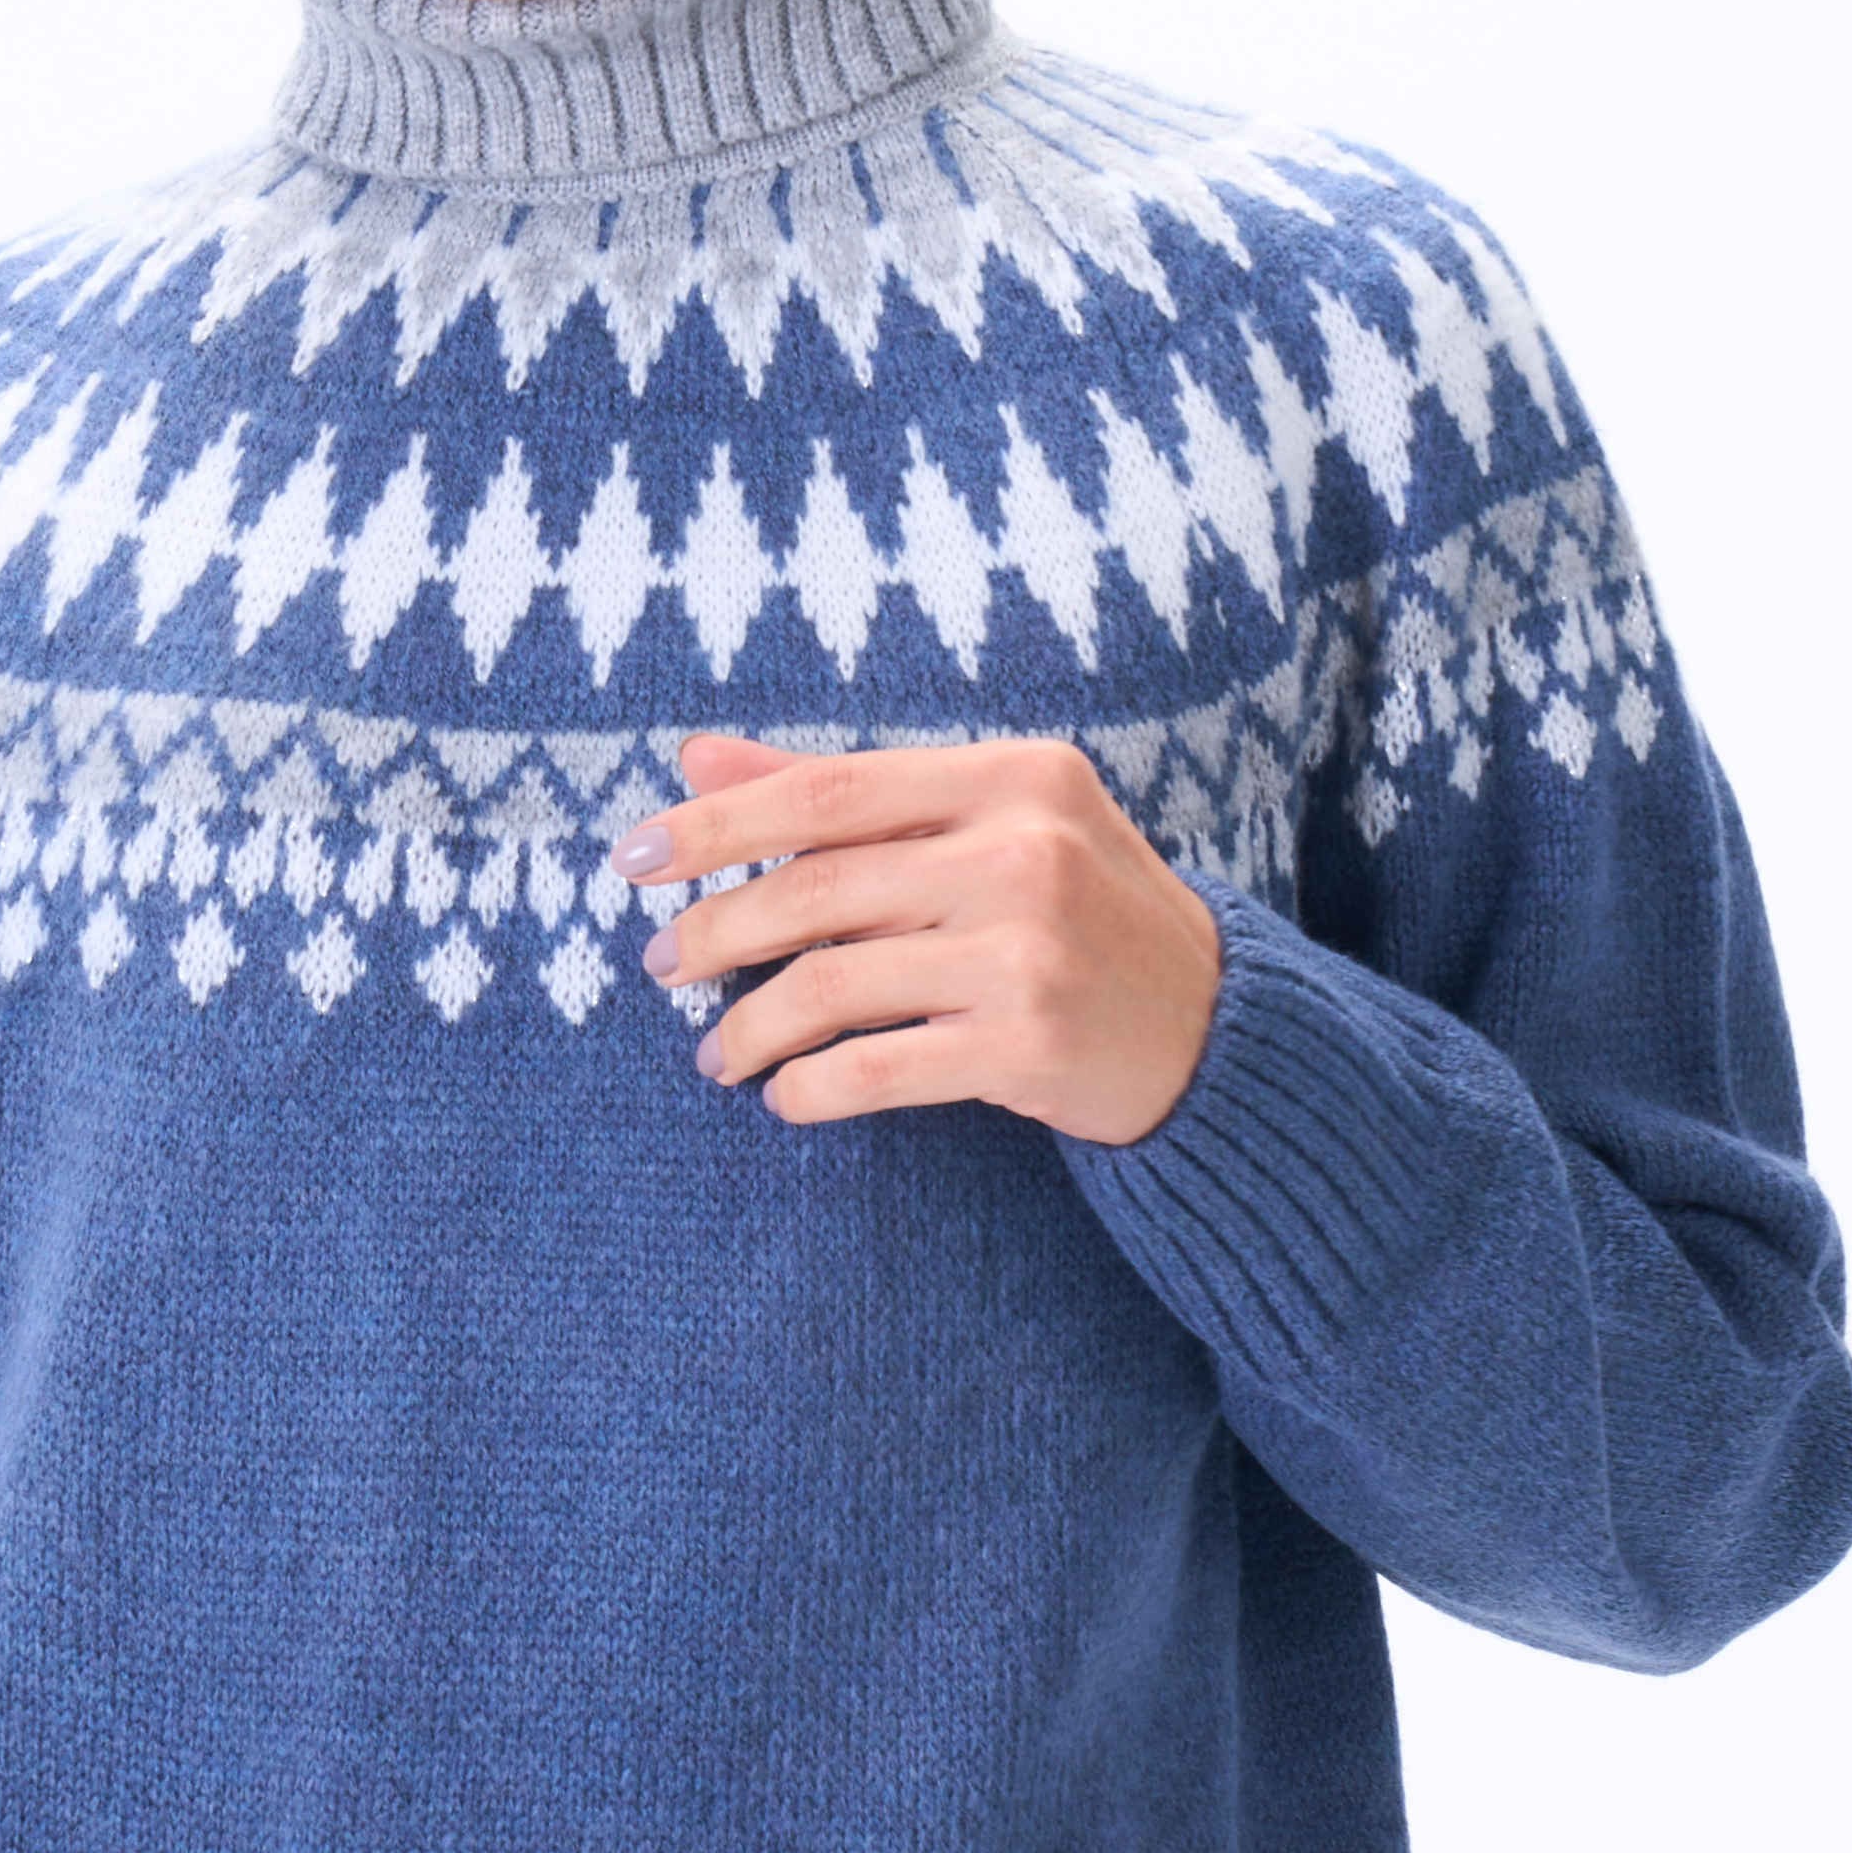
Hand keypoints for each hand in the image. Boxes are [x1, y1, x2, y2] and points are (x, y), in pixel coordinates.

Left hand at [611, 729, 1223, 1143]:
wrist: (1219, 1031)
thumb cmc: (1081, 916)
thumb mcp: (990, 825)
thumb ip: (845, 794)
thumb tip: (696, 756)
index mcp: (1013, 777)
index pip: (827, 789)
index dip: (716, 823)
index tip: (632, 856)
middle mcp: (1024, 852)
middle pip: (817, 889)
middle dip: (716, 931)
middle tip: (662, 966)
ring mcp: (1029, 951)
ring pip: (833, 985)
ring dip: (750, 1028)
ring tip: (718, 1055)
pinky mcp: (1029, 1045)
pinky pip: (877, 1068)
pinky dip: (811, 1087)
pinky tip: (786, 1096)